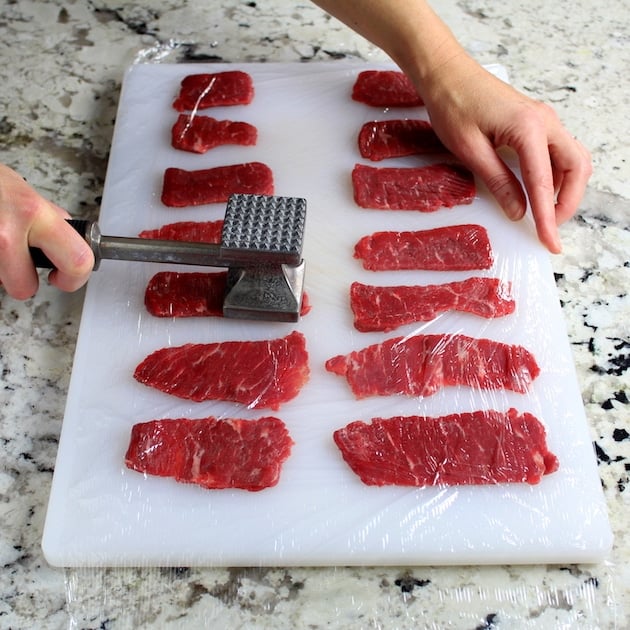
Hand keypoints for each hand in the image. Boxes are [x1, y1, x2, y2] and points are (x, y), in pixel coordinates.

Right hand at [0, 164, 93, 298]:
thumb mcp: (29, 195)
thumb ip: (52, 221)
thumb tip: (74, 241)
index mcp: (34, 213)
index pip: (77, 261)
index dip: (75, 278)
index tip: (65, 277)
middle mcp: (6, 229)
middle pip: (24, 288)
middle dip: (26, 283)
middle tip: (26, 268)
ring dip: (0, 270)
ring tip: (1, 245)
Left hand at [419, 54, 591, 252]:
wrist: (446, 73)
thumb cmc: (453, 106)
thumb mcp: (470, 151)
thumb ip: (498, 182)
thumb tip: (518, 212)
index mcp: (529, 129)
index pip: (545, 183)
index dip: (547, 218)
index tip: (550, 242)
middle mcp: (546, 122)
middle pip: (577, 168)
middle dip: (568, 203)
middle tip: (549, 228)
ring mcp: (544, 120)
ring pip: (572, 160)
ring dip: (565, 189)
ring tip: (545, 214)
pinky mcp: (535, 122)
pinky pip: (558, 152)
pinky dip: (556, 175)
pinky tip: (539, 191)